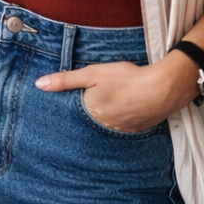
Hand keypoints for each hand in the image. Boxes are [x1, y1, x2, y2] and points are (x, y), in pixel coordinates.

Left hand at [36, 54, 201, 133]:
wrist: (164, 88)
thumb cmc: (126, 78)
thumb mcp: (91, 74)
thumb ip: (65, 80)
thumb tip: (39, 85)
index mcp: (91, 114)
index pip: (73, 112)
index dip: (72, 103)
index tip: (72, 97)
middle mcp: (105, 126)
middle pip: (90, 119)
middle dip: (89, 109)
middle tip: (96, 96)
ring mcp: (123, 130)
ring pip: (106, 123)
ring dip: (105, 114)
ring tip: (110, 101)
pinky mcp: (138, 129)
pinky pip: (123, 125)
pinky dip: (121, 117)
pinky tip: (124, 106)